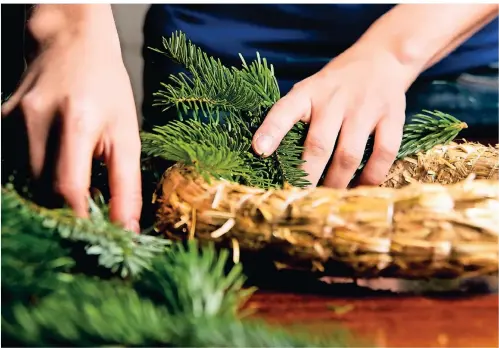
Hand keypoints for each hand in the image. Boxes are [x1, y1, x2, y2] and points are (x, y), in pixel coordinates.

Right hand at [2, 7, 141, 231]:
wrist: (71, 44)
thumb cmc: (107, 89)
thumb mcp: (127, 134)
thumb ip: (126, 184)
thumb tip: (127, 230)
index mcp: (77, 122)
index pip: (68, 189)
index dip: (81, 220)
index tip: (96, 238)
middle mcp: (36, 120)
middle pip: (43, 191)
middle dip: (67, 211)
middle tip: (90, 213)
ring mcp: (11, 120)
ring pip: (26, 183)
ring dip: (50, 194)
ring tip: (75, 184)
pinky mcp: (0, 120)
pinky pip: (15, 165)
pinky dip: (36, 176)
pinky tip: (54, 165)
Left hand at [252, 45, 412, 187]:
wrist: (381, 59)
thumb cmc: (334, 86)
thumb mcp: (309, 91)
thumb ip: (293, 118)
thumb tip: (270, 158)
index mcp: (307, 93)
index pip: (284, 111)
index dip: (271, 131)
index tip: (259, 151)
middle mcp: (334, 100)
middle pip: (318, 144)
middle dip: (306, 177)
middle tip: (300, 200)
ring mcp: (365, 108)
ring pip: (348, 155)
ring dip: (337, 183)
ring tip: (329, 200)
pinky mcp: (392, 117)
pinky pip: (383, 153)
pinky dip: (372, 176)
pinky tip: (361, 188)